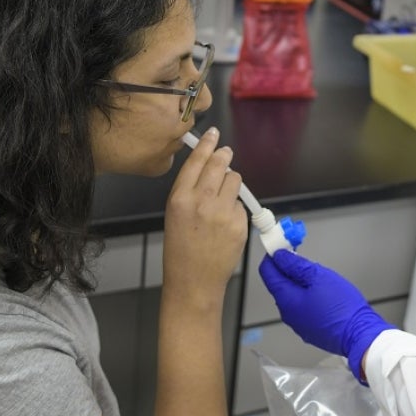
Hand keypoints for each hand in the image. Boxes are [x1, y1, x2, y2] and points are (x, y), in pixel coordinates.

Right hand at [163, 127, 247, 306]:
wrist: (193, 281)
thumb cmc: (181, 250)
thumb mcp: (174, 214)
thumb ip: (190, 190)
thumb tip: (209, 167)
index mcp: (180, 198)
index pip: (197, 160)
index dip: (207, 144)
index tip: (213, 134)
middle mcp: (201, 202)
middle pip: (220, 164)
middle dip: (224, 156)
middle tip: (225, 154)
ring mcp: (222, 212)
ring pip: (235, 180)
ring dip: (231, 183)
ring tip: (221, 200)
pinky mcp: (239, 223)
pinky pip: (241, 204)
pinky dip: (236, 208)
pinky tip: (225, 223)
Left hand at [259, 250, 394, 382]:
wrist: (359, 335)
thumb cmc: (341, 306)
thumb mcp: (319, 277)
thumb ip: (296, 265)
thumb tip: (279, 256)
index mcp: (286, 299)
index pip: (267, 273)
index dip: (272, 256)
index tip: (282, 246)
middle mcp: (287, 313)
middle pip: (279, 285)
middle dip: (286, 268)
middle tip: (301, 256)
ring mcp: (298, 324)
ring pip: (291, 297)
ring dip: (297, 282)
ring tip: (314, 274)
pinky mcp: (310, 330)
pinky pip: (301, 308)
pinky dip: (305, 296)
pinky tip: (321, 292)